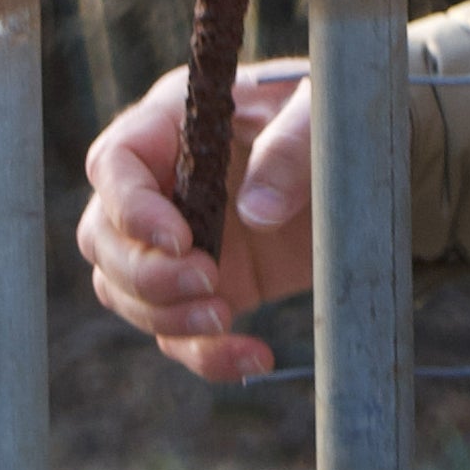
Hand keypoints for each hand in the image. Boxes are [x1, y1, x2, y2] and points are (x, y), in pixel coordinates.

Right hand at [73, 58, 315, 384]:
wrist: (366, 158)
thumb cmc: (335, 115)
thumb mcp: (321, 113)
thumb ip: (291, 148)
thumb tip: (256, 212)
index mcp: (172, 124)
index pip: (114, 164)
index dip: (131, 208)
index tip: (180, 241)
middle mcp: (161, 185)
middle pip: (103, 239)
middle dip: (145, 273)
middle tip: (209, 282)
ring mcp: (179, 242)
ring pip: (124, 291)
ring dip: (165, 317)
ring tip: (226, 319)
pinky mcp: (211, 287)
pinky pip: (178, 332)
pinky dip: (206, 354)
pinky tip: (255, 356)